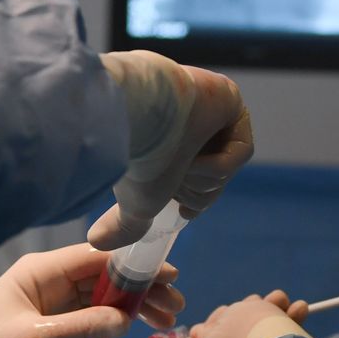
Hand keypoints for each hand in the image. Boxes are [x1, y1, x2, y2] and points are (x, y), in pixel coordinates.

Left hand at [0, 243, 182, 337]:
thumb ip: (83, 327)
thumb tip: (127, 319)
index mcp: (42, 270)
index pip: (98, 257)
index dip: (135, 265)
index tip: (169, 274)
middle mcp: (48, 278)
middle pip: (104, 276)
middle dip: (141, 288)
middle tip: (176, 306)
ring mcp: (49, 299)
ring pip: (100, 296)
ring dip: (132, 306)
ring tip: (166, 320)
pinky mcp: (49, 320)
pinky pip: (88, 313)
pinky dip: (112, 320)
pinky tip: (136, 327)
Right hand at [92, 52, 254, 247]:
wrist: (133, 121)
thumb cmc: (134, 161)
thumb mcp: (136, 202)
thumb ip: (127, 224)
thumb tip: (97, 241)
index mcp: (167, 143)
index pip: (196, 179)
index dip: (195, 199)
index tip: (184, 212)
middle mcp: (188, 122)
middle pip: (215, 178)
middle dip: (196, 192)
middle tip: (175, 186)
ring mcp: (209, 107)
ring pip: (226, 168)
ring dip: (201, 179)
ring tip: (178, 165)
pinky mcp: (228, 96)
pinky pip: (242, 150)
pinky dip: (219, 165)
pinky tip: (193, 156)